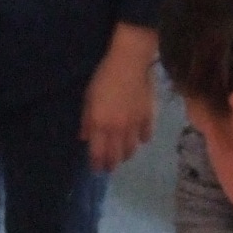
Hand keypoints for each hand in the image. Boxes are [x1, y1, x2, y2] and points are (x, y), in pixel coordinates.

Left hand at [80, 26, 159, 171]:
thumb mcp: (88, 98)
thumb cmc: (104, 77)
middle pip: (116, 155)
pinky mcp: (148, 117)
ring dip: (126, 154)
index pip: (98, 153)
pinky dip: (142, 140)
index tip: (96, 169)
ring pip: (132, 149)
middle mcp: (118, 130)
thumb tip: (84, 138)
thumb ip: (87, 120)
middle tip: (109, 167)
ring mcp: (135, 125)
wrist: (130, 63)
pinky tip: (140, 139)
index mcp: (101, 125)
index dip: (97, 164)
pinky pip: (146, 135)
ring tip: (124, 155)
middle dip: (112, 164)